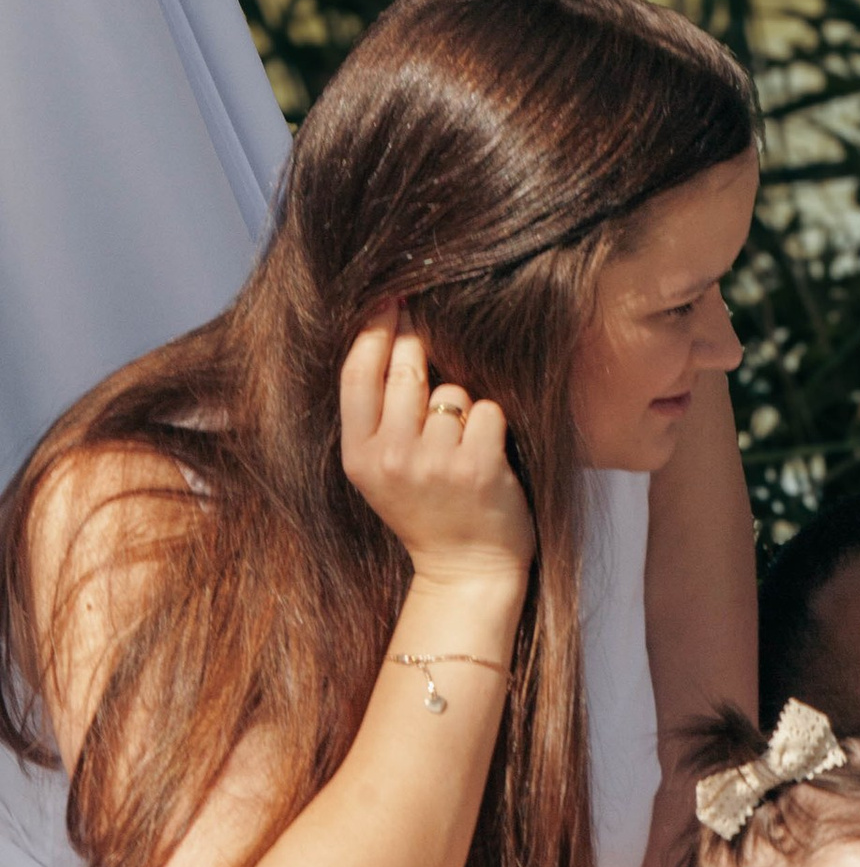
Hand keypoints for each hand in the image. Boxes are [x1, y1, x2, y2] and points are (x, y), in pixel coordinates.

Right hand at [341, 317, 532, 592]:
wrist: (465, 571)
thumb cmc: (426, 508)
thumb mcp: (380, 468)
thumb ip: (378, 412)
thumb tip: (388, 329)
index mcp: (358, 455)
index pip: (358, 371)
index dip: (376, 326)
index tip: (390, 296)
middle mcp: (390, 458)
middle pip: (408, 368)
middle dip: (424, 348)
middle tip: (434, 348)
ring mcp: (434, 464)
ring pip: (453, 390)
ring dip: (463, 405)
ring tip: (461, 444)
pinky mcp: (478, 468)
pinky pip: (489, 410)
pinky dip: (494, 423)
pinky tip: (488, 454)